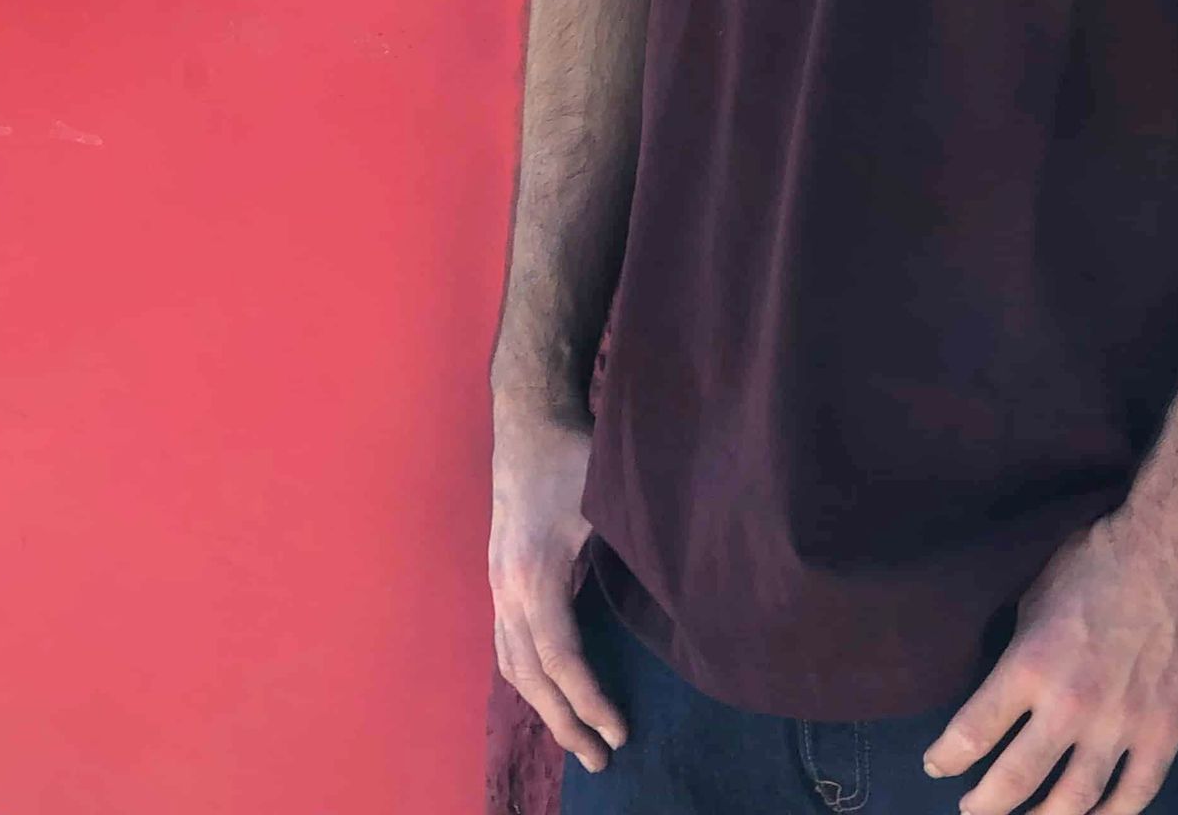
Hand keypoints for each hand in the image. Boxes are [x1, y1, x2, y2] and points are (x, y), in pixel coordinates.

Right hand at [488, 408, 627, 774]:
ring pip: (512, 666)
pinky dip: (529, 681)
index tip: (621, 732)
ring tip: (581, 738)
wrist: (528, 418)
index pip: (559, 659)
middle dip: (565, 723)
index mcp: (533, 574)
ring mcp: (497, 584)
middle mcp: (507, 588)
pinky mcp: (500, 578)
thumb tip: (680, 595)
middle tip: (604, 760)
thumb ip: (635, 549)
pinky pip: (508, 647)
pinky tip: (553, 694)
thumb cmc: (572, 454)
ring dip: (544, 708)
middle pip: (529, 676)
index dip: (589, 702)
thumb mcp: (607, 500)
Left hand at [921, 505, 1177, 814]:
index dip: (946, 758)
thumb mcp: (1036, 597)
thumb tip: (1005, 694)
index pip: (972, 732)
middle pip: (1015, 781)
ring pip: (1074, 802)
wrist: (1175, 550)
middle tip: (971, 811)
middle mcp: (1071, 705)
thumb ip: (1020, 654)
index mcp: (1030, 663)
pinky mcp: (1165, 733)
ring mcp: (1121, 725)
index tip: (937, 765)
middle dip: (984, 805)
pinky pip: (1134, 796)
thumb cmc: (1097, 561)